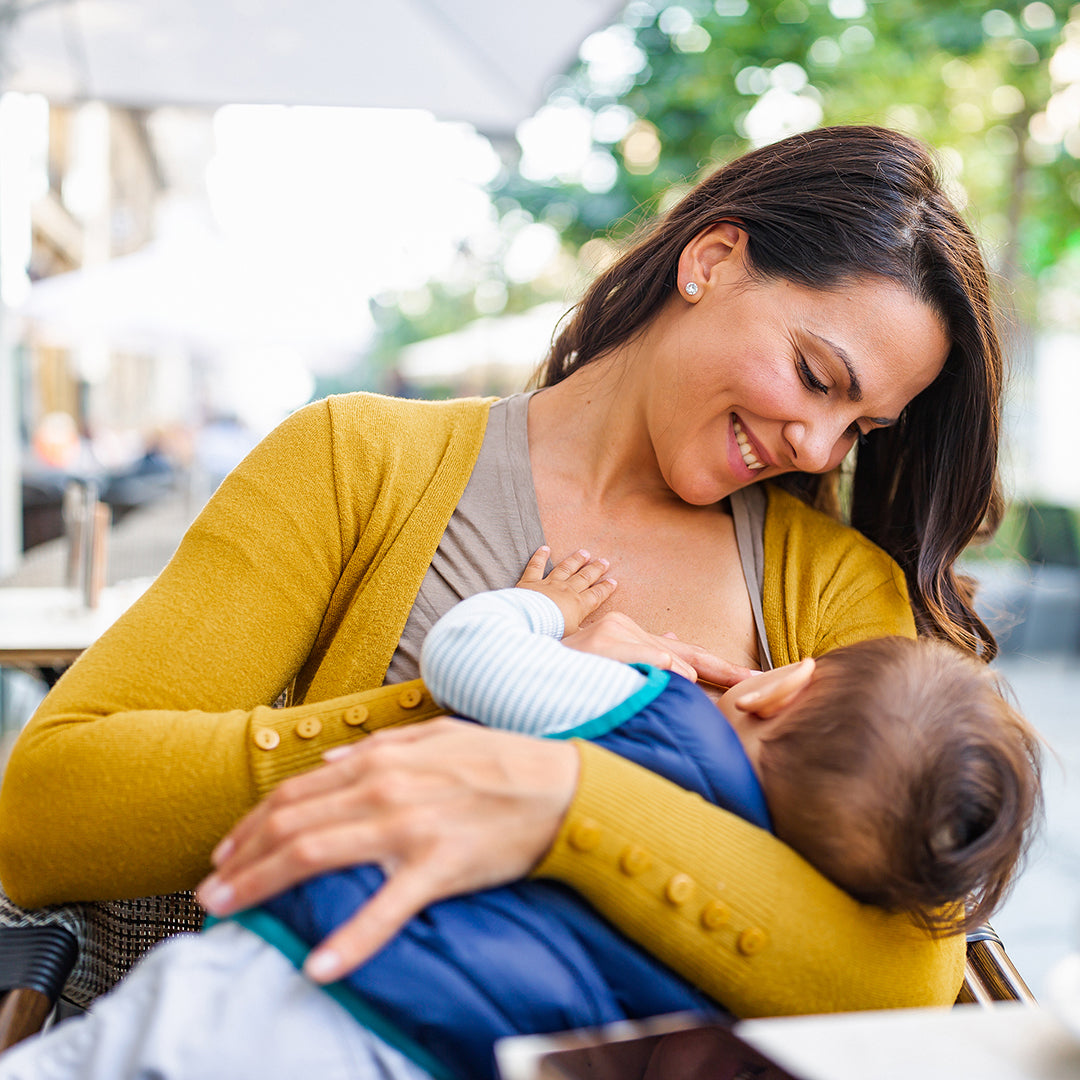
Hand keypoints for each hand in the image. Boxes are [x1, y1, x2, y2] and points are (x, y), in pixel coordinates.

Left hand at [197, 718, 578, 982]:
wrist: (559, 786)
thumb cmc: (498, 760)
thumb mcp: (435, 737)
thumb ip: (378, 746)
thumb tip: (330, 763)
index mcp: (381, 759)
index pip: (296, 793)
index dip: (252, 824)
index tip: (225, 852)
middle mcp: (385, 790)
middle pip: (292, 825)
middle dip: (241, 859)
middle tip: (209, 892)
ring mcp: (409, 828)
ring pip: (317, 856)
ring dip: (264, 884)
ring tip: (230, 912)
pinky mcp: (438, 866)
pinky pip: (386, 908)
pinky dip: (350, 939)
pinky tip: (319, 965)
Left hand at [515, 546, 617, 634]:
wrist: (530, 621)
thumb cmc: (552, 631)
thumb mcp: (572, 637)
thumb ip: (582, 635)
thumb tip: (592, 637)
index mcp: (579, 605)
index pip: (596, 595)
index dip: (605, 588)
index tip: (613, 581)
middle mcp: (567, 591)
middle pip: (584, 578)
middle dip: (595, 569)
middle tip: (604, 561)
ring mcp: (549, 584)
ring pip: (566, 569)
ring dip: (576, 560)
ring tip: (585, 553)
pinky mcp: (531, 581)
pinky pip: (536, 566)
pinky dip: (540, 556)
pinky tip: (545, 548)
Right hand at [563, 611, 758, 688]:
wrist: (523, 660)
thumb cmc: (567, 672)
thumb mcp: (608, 669)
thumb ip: (644, 661)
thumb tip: (681, 657)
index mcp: (636, 640)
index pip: (688, 654)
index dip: (721, 668)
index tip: (755, 680)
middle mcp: (629, 631)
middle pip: (689, 654)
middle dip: (726, 671)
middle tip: (760, 682)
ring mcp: (616, 634)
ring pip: (669, 661)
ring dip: (684, 683)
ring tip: (700, 695)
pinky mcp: (606, 643)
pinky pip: (649, 659)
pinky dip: (664, 671)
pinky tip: (678, 681)